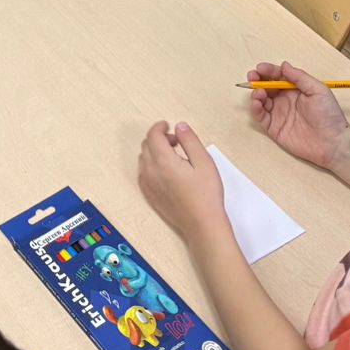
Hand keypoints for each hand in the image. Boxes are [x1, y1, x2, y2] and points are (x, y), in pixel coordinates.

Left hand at [137, 120, 231, 239]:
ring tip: (174, 158)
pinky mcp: (149, 195)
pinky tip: (167, 171)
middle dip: (159, 139)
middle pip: (146, 145)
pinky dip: (151, 165)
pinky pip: (143, 173)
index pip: (153, 135)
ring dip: (154, 152)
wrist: (202, 224)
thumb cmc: (206, 194)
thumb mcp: (203, 161)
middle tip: (177, 143)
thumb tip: (179, 126)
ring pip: (143, 158)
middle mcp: (151, 171)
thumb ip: (190, 140)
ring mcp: (148, 184)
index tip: (168, 126)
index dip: (160, 127)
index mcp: (163, 160)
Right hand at [248, 61, 349, 169]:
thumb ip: (300, 77)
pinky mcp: (274, 128)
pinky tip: (257, 103)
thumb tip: (284, 65)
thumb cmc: (329, 115)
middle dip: (257, 80)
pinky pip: (260, 116)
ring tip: (259, 93)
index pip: (278, 76)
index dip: (268, 71)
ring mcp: (278, 113)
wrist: (333, 143)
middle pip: (266, 86)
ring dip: (256, 93)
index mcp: (295, 89)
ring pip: (260, 100)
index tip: (260, 68)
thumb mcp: (319, 90)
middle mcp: (284, 99)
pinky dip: (255, 108)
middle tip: (253, 77)